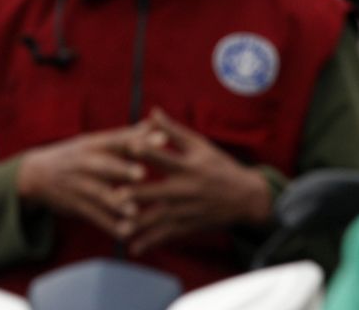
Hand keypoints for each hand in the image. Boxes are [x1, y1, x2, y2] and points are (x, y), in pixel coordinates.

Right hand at [17, 127, 149, 241]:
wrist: (35, 174)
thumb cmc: (75, 154)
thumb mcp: (96, 142)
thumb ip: (127, 136)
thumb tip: (157, 123)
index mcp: (93, 144)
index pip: (117, 140)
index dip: (136, 140)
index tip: (159, 140)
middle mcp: (85, 163)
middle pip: (105, 166)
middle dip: (122, 169)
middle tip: (142, 174)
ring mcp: (79, 185)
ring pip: (99, 194)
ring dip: (116, 204)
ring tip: (134, 212)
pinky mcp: (76, 206)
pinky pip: (94, 216)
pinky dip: (109, 226)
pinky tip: (125, 234)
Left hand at [124, 108, 272, 255]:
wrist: (245, 197)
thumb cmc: (218, 165)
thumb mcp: (199, 145)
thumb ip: (173, 131)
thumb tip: (152, 111)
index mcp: (188, 165)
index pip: (164, 156)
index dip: (146, 151)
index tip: (126, 147)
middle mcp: (186, 188)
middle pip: (157, 191)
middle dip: (136, 194)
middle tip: (113, 195)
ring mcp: (187, 209)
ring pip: (159, 218)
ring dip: (138, 224)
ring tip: (118, 227)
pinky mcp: (188, 225)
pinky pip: (167, 236)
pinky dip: (150, 242)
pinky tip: (133, 248)